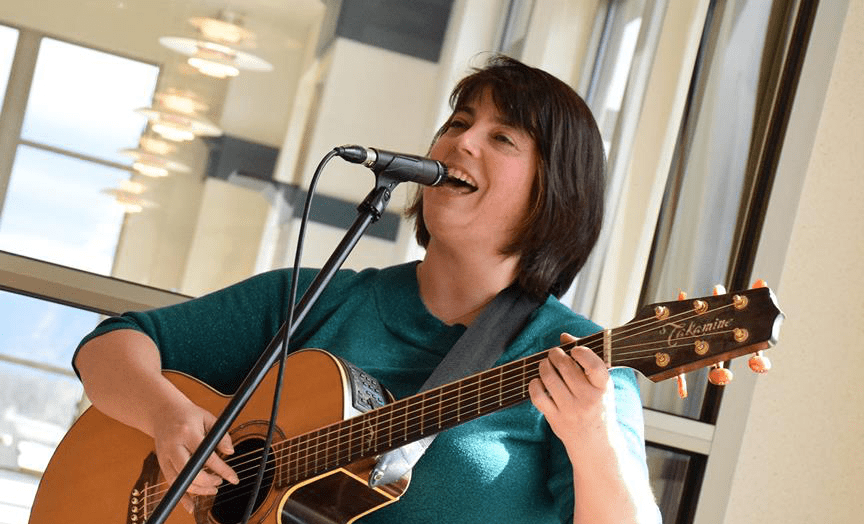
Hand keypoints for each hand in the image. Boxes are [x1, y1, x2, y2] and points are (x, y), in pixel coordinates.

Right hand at [150, 396, 238, 512]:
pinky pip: (171, 484)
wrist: (162, 411)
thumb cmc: (189, 415)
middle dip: (207, 482)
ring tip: (213, 488)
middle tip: (220, 482)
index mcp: (187, 432)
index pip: (206, 456)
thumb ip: (221, 435)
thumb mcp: (208, 418)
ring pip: (180, 481)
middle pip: (190, 472)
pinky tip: (191, 506)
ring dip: (197, 490)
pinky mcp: (161, 463)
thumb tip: (231, 452)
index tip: (234, 478)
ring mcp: (165, 456)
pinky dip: (181, 496)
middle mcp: (173, 446)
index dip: (222, 469)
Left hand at [528, 333, 615, 453]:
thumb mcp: (600, 384)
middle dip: (556, 355)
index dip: (581, 352)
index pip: (594, 366)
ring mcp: (571, 410)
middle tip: (554, 353)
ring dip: (544, 366)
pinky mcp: (555, 419)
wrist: (596, 443)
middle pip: (565, 367)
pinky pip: (538, 396)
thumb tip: (564, 336)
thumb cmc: (598, 406)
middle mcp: (588, 399)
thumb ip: (585, 358)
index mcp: (604, 388)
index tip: (574, 350)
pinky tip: (538, 380)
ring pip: (549, 379)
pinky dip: (534, 384)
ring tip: (545, 364)